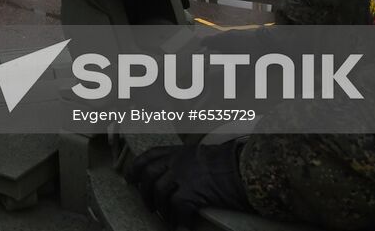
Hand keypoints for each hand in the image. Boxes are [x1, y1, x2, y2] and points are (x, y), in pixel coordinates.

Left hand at [125, 141, 250, 227]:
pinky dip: (178, 220)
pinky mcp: (193, 190)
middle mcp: (178, 160)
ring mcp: (184, 174)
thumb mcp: (204, 155)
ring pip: (159, 191)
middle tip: (149, 206)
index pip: (149, 156)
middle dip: (144, 192)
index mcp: (179, 151)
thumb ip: (188, 163)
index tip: (130, 179)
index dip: (135, 168)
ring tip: (165, 218)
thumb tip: (180, 179)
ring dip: (160, 208)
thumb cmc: (229, 164)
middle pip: (149, 174)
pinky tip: (182, 227)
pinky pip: (177, 207)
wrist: (245, 167)